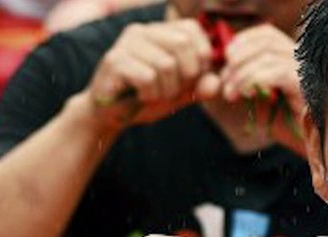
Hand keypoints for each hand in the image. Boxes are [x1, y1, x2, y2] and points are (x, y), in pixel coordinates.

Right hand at [85, 19, 217, 128]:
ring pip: (166, 64)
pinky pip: (148, 77)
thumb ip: (201, 87)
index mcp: (161, 32)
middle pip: (182, 44)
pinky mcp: (114, 60)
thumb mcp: (181, 93)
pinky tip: (140, 97)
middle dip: (186, 75)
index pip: (193, 30)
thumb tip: (216, 83)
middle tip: (172, 90)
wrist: (111, 115)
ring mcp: (126, 43)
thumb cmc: (147, 98)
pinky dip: (150, 95)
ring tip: (153, 95)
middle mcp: (143, 30)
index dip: (201, 58)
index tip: (191, 78)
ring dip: (166, 90)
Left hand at [206, 24, 304, 149]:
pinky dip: (255, 80)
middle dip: (238, 59)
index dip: (242, 42)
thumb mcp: (258, 98)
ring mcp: (307, 70)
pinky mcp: (308, 85)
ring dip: (241, 74)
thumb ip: (242, 82)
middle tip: (224, 83)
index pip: (266, 34)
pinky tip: (246, 95)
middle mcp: (303, 59)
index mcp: (293, 56)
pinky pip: (278, 73)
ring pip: (268, 56)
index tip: (226, 61)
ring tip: (230, 94)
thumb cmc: (286, 125)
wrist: (310, 147)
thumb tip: (218, 72)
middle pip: (265, 41)